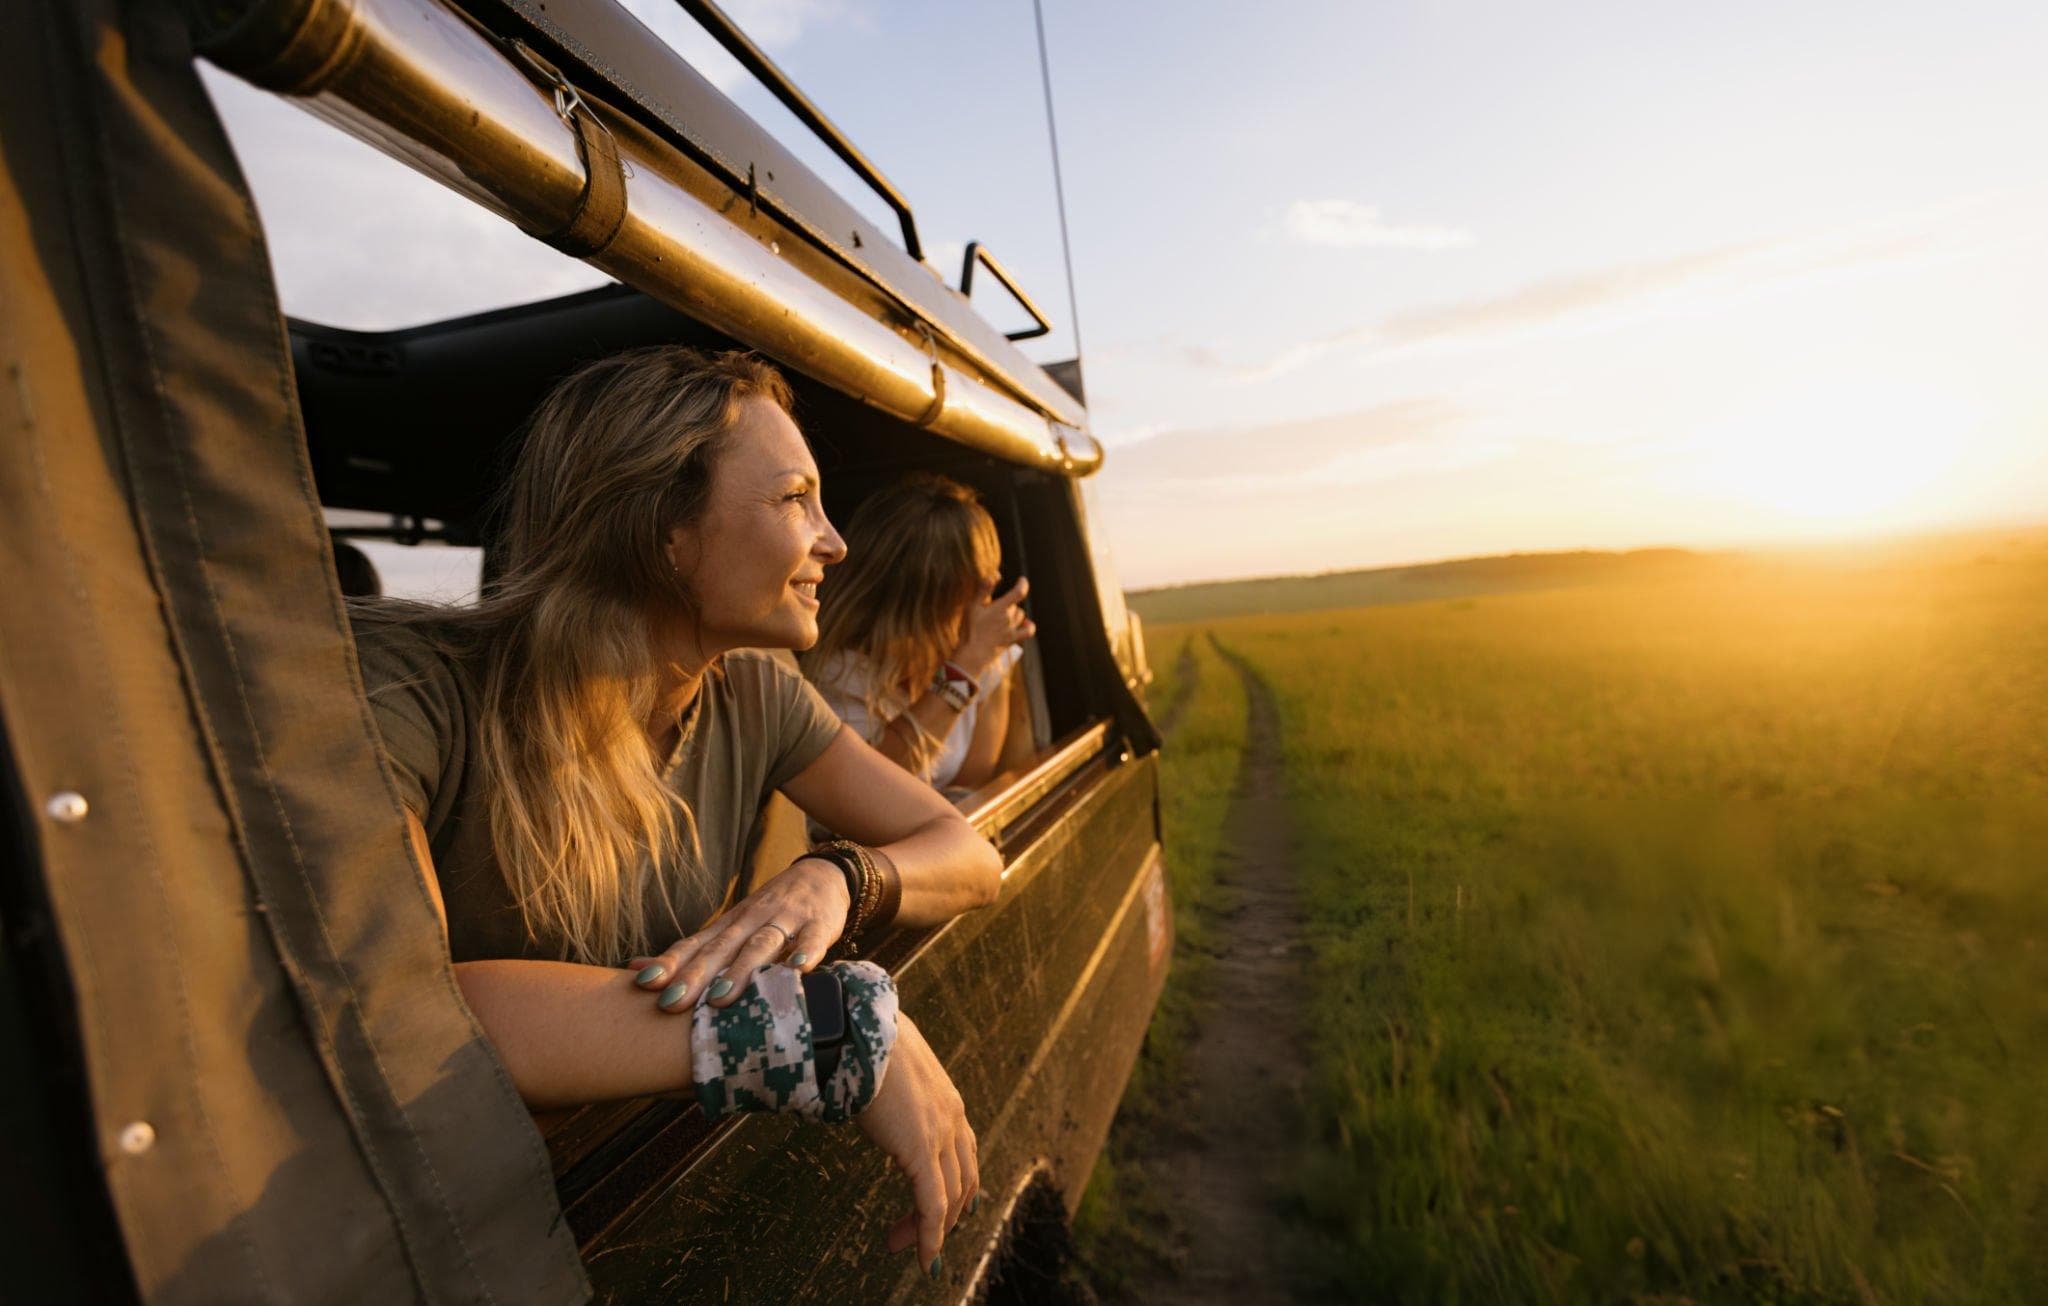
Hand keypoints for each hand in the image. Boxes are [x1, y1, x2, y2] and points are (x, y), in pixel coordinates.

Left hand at [630, 859, 848, 1010]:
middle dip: (695, 975)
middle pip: (721, 948)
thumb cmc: (768, 913)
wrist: (821, 875)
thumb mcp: (729, 928)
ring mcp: (785, 921)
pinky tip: (797, 970)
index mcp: (728, 925)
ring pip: (760, 945)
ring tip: (721, 996)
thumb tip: (634, 971)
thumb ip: (689, 952)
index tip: (644, 985)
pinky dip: (804, 952)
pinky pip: (811, 939)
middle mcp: (751, 920)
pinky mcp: (818, 924)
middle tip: (672, 1002)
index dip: (669, 964)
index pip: (694, 945)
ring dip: (740, 970)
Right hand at [856, 1014, 978, 1271]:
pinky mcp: (921, 1149)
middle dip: (945, 1214)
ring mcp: (941, 1134)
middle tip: (920, 1236)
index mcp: (948, 1099)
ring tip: (903, 1247)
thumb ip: (888, 1085)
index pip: (965, 1154)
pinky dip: (928, 1236)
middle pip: (964, 1180)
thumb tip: (863, 1081)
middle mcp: (953, 1118)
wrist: (862, 1030)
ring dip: (930, 1230)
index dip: (959, 1186)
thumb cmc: (866, 1040)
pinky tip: (920, 1256)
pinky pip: (931, 1205)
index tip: (944, 1210)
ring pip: (950, 1197)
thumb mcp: (889, 1066)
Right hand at [950, 577, 1034, 681]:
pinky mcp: (1012, 640)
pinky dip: (1028, 626)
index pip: (1019, 592)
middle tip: (993, 609)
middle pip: (1014, 605)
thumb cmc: (970, 630)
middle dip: (1006, 603)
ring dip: (1014, 613)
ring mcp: (1012, 630)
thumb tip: (996, 574)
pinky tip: (1026, 624)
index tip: (1022, 580)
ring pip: (1020, 615)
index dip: (1023, 584)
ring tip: (1002, 616)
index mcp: (1000, 608)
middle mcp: (1009, 618)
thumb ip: (984, 589)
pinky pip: (1027, 631)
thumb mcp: (972, 607)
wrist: (973, 654)